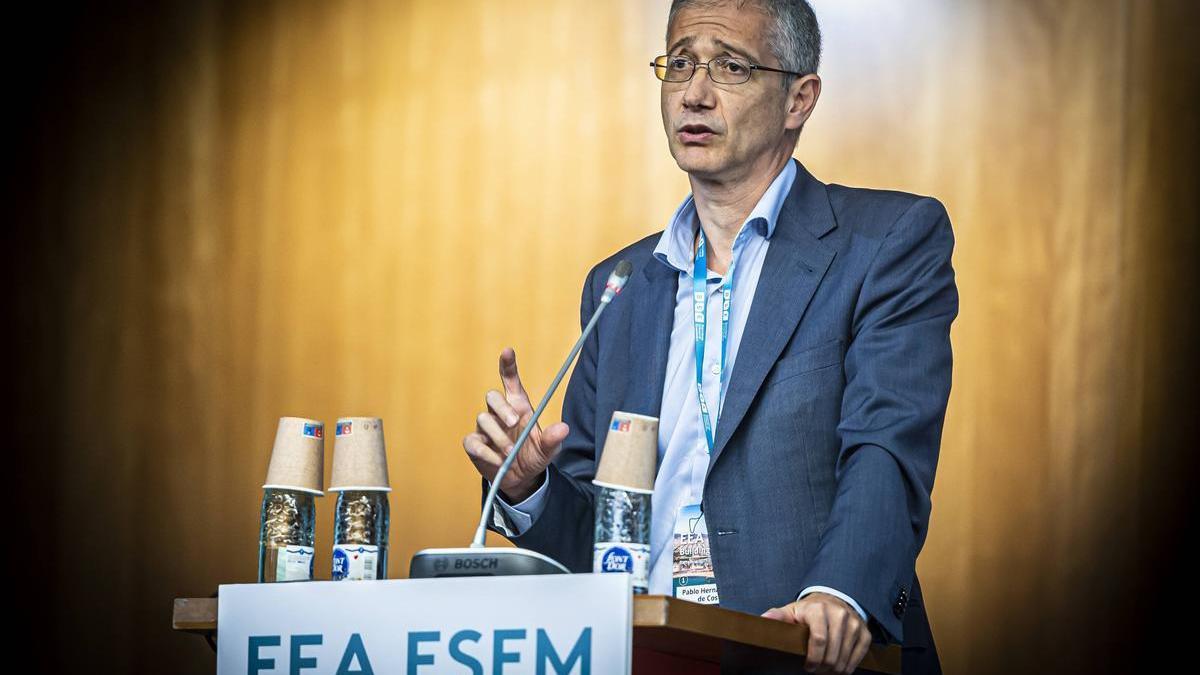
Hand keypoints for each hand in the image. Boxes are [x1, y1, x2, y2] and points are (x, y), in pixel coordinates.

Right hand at [462, 347, 569, 502]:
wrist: (521, 480)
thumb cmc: (533, 456)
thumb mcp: (548, 450)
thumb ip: (553, 439)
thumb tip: (563, 428)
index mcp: (518, 407)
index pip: (510, 381)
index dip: (508, 365)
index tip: (508, 351)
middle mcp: (499, 414)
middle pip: (492, 396)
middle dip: (502, 408)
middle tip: (514, 423)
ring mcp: (485, 428)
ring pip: (483, 419)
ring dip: (498, 436)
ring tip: (510, 453)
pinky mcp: (474, 444)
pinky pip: (473, 441)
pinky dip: (485, 452)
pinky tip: (497, 460)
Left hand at [761, 592, 871, 673]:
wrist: (833, 600)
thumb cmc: (809, 610)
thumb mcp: (792, 611)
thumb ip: (778, 616)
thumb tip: (763, 619)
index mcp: (818, 609)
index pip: (819, 639)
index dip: (813, 658)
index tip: (807, 666)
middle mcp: (839, 614)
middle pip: (832, 653)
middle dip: (822, 667)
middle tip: (815, 670)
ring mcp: (854, 623)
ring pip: (845, 658)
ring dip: (834, 669)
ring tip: (825, 669)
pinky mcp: (864, 632)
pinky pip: (858, 657)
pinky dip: (848, 667)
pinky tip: (839, 667)